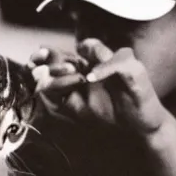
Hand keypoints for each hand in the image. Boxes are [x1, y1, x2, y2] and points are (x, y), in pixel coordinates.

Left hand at [33, 40, 167, 133]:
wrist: (142, 126)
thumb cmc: (112, 113)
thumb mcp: (79, 107)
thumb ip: (60, 92)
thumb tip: (42, 77)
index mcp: (89, 66)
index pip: (67, 53)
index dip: (48, 55)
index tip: (33, 61)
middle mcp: (104, 59)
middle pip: (76, 49)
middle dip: (58, 62)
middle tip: (46, 73)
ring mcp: (119, 62)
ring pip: (96, 50)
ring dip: (81, 64)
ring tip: (69, 77)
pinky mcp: (134, 69)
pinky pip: (116, 63)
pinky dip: (103, 69)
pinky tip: (91, 79)